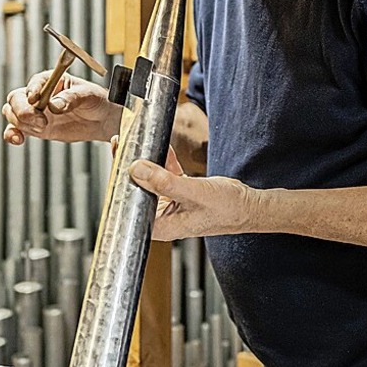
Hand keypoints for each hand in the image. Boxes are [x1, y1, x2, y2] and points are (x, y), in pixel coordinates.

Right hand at [3, 72, 121, 145]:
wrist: (100, 120)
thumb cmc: (95, 101)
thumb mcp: (88, 95)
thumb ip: (71, 98)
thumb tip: (54, 105)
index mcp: (50, 81)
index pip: (35, 82)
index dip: (32, 90)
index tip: (34, 99)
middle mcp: (38, 95)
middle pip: (16, 98)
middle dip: (23, 110)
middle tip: (40, 121)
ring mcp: (34, 112)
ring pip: (13, 114)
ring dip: (20, 123)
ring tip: (42, 128)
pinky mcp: (34, 128)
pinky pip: (16, 130)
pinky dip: (12, 134)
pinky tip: (18, 140)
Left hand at [129, 154, 260, 240]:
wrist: (249, 207)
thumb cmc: (226, 209)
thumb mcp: (193, 192)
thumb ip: (164, 181)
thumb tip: (137, 169)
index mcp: (160, 225)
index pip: (130, 201)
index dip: (120, 179)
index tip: (117, 156)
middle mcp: (161, 217)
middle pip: (137, 189)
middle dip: (129, 166)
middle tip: (122, 143)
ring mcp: (170, 205)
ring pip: (150, 180)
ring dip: (145, 161)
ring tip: (136, 141)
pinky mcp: (179, 193)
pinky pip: (165, 175)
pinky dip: (163, 161)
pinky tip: (160, 146)